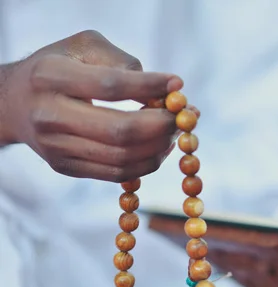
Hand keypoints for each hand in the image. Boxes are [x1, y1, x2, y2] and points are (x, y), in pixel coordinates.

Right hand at [0, 30, 185, 181]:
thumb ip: (123, 63)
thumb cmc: (60, 66)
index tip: (178, 84)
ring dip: (161, 146)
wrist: (14, 102)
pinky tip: (160, 145)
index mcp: (51, 76)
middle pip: (120, 132)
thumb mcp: (85, 48)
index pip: (110, 86)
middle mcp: (49, 115)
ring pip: (123, 158)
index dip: (149, 86)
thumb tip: (165, 94)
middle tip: (185, 115)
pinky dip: (148, 161)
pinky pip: (118, 173)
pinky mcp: (66, 167)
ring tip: (176, 129)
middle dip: (162, 125)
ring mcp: (56, 147)